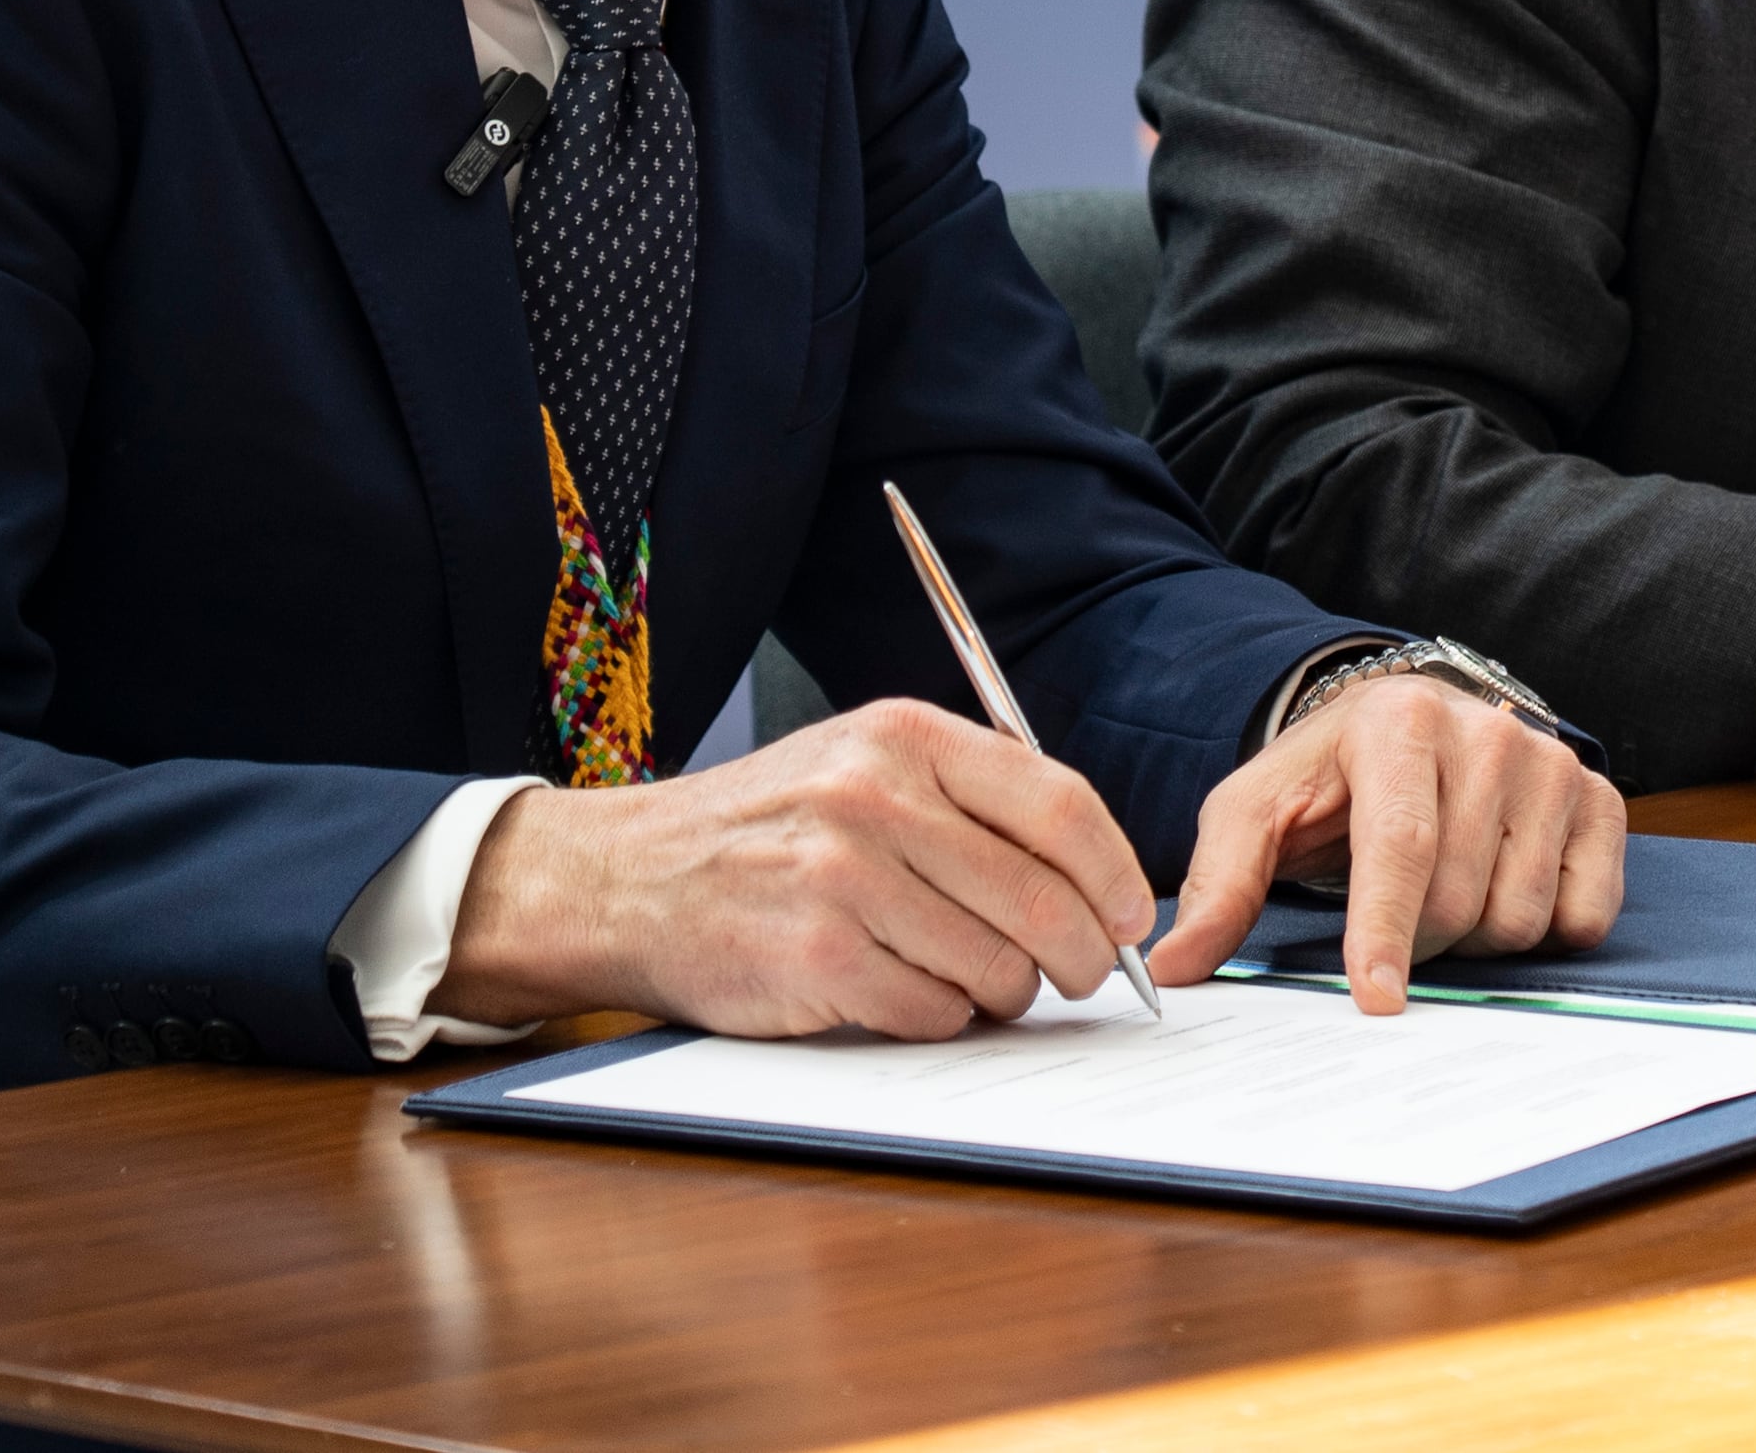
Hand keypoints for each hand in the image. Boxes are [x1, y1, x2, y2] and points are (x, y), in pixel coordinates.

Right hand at [436, 695, 1169, 1040]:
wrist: (625, 878)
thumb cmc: (768, 831)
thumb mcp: (864, 765)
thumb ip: (971, 801)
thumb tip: (1094, 877)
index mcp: (907, 737)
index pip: (1060, 803)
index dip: (1113, 872)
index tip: (1130, 916)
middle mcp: (877, 797)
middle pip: (1040, 896)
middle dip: (1082, 953)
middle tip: (1083, 976)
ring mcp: (844, 878)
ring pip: (994, 964)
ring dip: (1005, 991)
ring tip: (976, 981)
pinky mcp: (815, 956)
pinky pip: (931, 1010)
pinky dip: (939, 1018)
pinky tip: (907, 995)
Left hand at [1152, 670, 1627, 1010]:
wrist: (1412, 725)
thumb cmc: (1330, 779)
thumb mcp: (1258, 811)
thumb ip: (1220, 885)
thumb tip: (1174, 966)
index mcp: (1399, 724)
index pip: (1401, 846)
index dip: (1385, 931)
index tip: (1376, 999)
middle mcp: (1488, 733)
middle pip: (1459, 897)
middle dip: (1419, 938)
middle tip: (1393, 914)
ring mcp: (1552, 764)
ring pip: (1519, 915)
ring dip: (1475, 935)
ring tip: (1445, 890)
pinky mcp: (1598, 798)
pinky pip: (1583, 914)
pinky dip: (1544, 927)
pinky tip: (1504, 885)